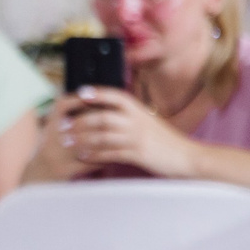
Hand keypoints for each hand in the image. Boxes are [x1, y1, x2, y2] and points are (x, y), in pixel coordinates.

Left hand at [50, 87, 206, 179]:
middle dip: (79, 121)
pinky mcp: (138, 154)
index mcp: (138, 109)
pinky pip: (110, 153)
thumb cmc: (164, 139)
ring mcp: (137, 138)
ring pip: (103, 136)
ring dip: (82, 139)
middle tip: (62, 126)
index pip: (114, 95)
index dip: (95, 93)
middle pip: (102, 117)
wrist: (187, 157)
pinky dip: (94, 154)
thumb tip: (104, 109)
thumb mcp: (147, 120)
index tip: (77, 93)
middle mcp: (137, 120)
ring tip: (67, 142)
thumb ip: (128, 114)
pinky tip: (82, 156)